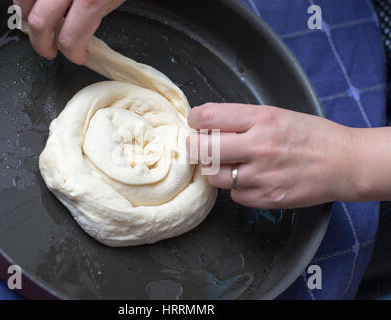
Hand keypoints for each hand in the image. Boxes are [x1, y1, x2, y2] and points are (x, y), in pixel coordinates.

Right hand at [14, 0, 124, 64]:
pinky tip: (35, 3)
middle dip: (41, 43)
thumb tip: (84, 28)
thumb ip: (98, 12)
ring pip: (21, 0)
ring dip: (26, 16)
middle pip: (38, 23)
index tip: (77, 57)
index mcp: (91, 1)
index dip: (73, 54)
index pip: (70, 39)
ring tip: (38, 25)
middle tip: (49, 50)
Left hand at [187, 103, 360, 208]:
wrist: (345, 163)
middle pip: (202, 149)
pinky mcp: (267, 198)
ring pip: (214, 176)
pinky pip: (234, 195)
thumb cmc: (311, 135)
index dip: (195, 119)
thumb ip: (242, 120)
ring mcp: (262, 175)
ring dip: (215, 169)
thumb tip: (207, 126)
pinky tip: (249, 179)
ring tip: (228, 163)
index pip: (209, 116)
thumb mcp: (277, 115)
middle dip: (194, 146)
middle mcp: (259, 146)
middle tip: (198, 145)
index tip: (196, 123)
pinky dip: (236, 188)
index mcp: (262, 119)